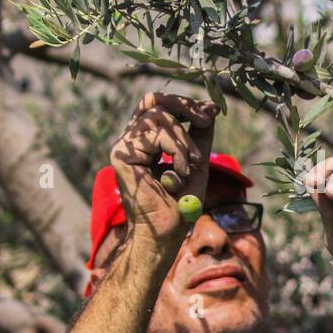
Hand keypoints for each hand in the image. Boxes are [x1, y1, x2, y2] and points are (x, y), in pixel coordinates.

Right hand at [109, 93, 217, 245]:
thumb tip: (210, 107)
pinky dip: (177, 150)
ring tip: (192, 165)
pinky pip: (157, 134)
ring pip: (158, 116)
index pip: (160, 105)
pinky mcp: (122, 155)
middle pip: (153, 100)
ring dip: (184, 140)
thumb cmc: (179, 204)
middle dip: (184, 106)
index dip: (185, 103)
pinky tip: (180, 173)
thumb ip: (200, 135)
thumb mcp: (197, 162)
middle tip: (205, 120)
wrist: (165, 232)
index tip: (211, 111)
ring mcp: (124, 147)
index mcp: (145, 141)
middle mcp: (132, 141)